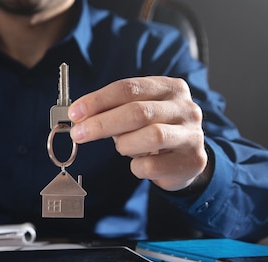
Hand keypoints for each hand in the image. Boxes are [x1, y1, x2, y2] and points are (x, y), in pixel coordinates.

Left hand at [68, 76, 207, 191]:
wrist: (186, 160)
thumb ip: (112, 111)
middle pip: (138, 111)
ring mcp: (192, 134)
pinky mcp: (193, 160)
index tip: (75, 113)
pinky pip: (154, 166)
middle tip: (78, 134)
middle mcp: (185, 107)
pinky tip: (138, 164)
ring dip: (125, 145)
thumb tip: (79, 117)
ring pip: (151, 136)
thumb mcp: (136, 114)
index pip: (129, 88)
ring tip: (121, 148)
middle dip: (102, 123)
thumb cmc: (154, 131)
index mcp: (168, 88)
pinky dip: (138, 167)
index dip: (98, 100)